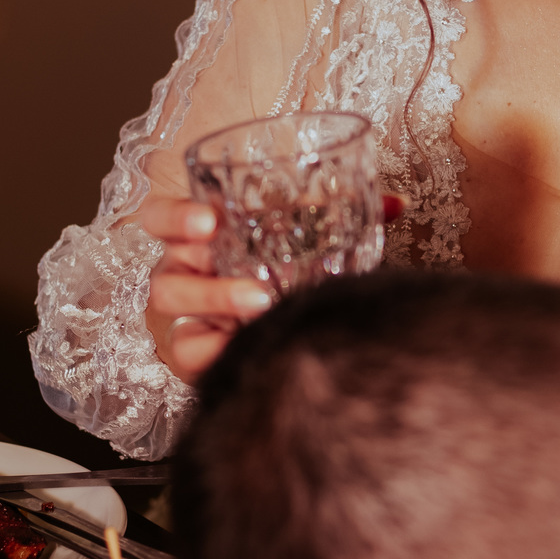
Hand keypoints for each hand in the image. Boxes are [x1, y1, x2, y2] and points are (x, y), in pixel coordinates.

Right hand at [143, 192, 406, 383]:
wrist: (297, 342)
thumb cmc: (292, 277)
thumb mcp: (313, 244)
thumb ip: (347, 220)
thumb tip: (397, 203)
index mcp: (204, 241)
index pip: (162, 219)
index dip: (174, 216)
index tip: (210, 216)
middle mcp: (188, 276)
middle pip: (163, 267)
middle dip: (194, 262)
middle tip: (231, 261)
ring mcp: (190, 318)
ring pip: (173, 306)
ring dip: (213, 297)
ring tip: (260, 300)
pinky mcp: (198, 354)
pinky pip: (189, 351)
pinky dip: (214, 347)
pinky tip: (246, 341)